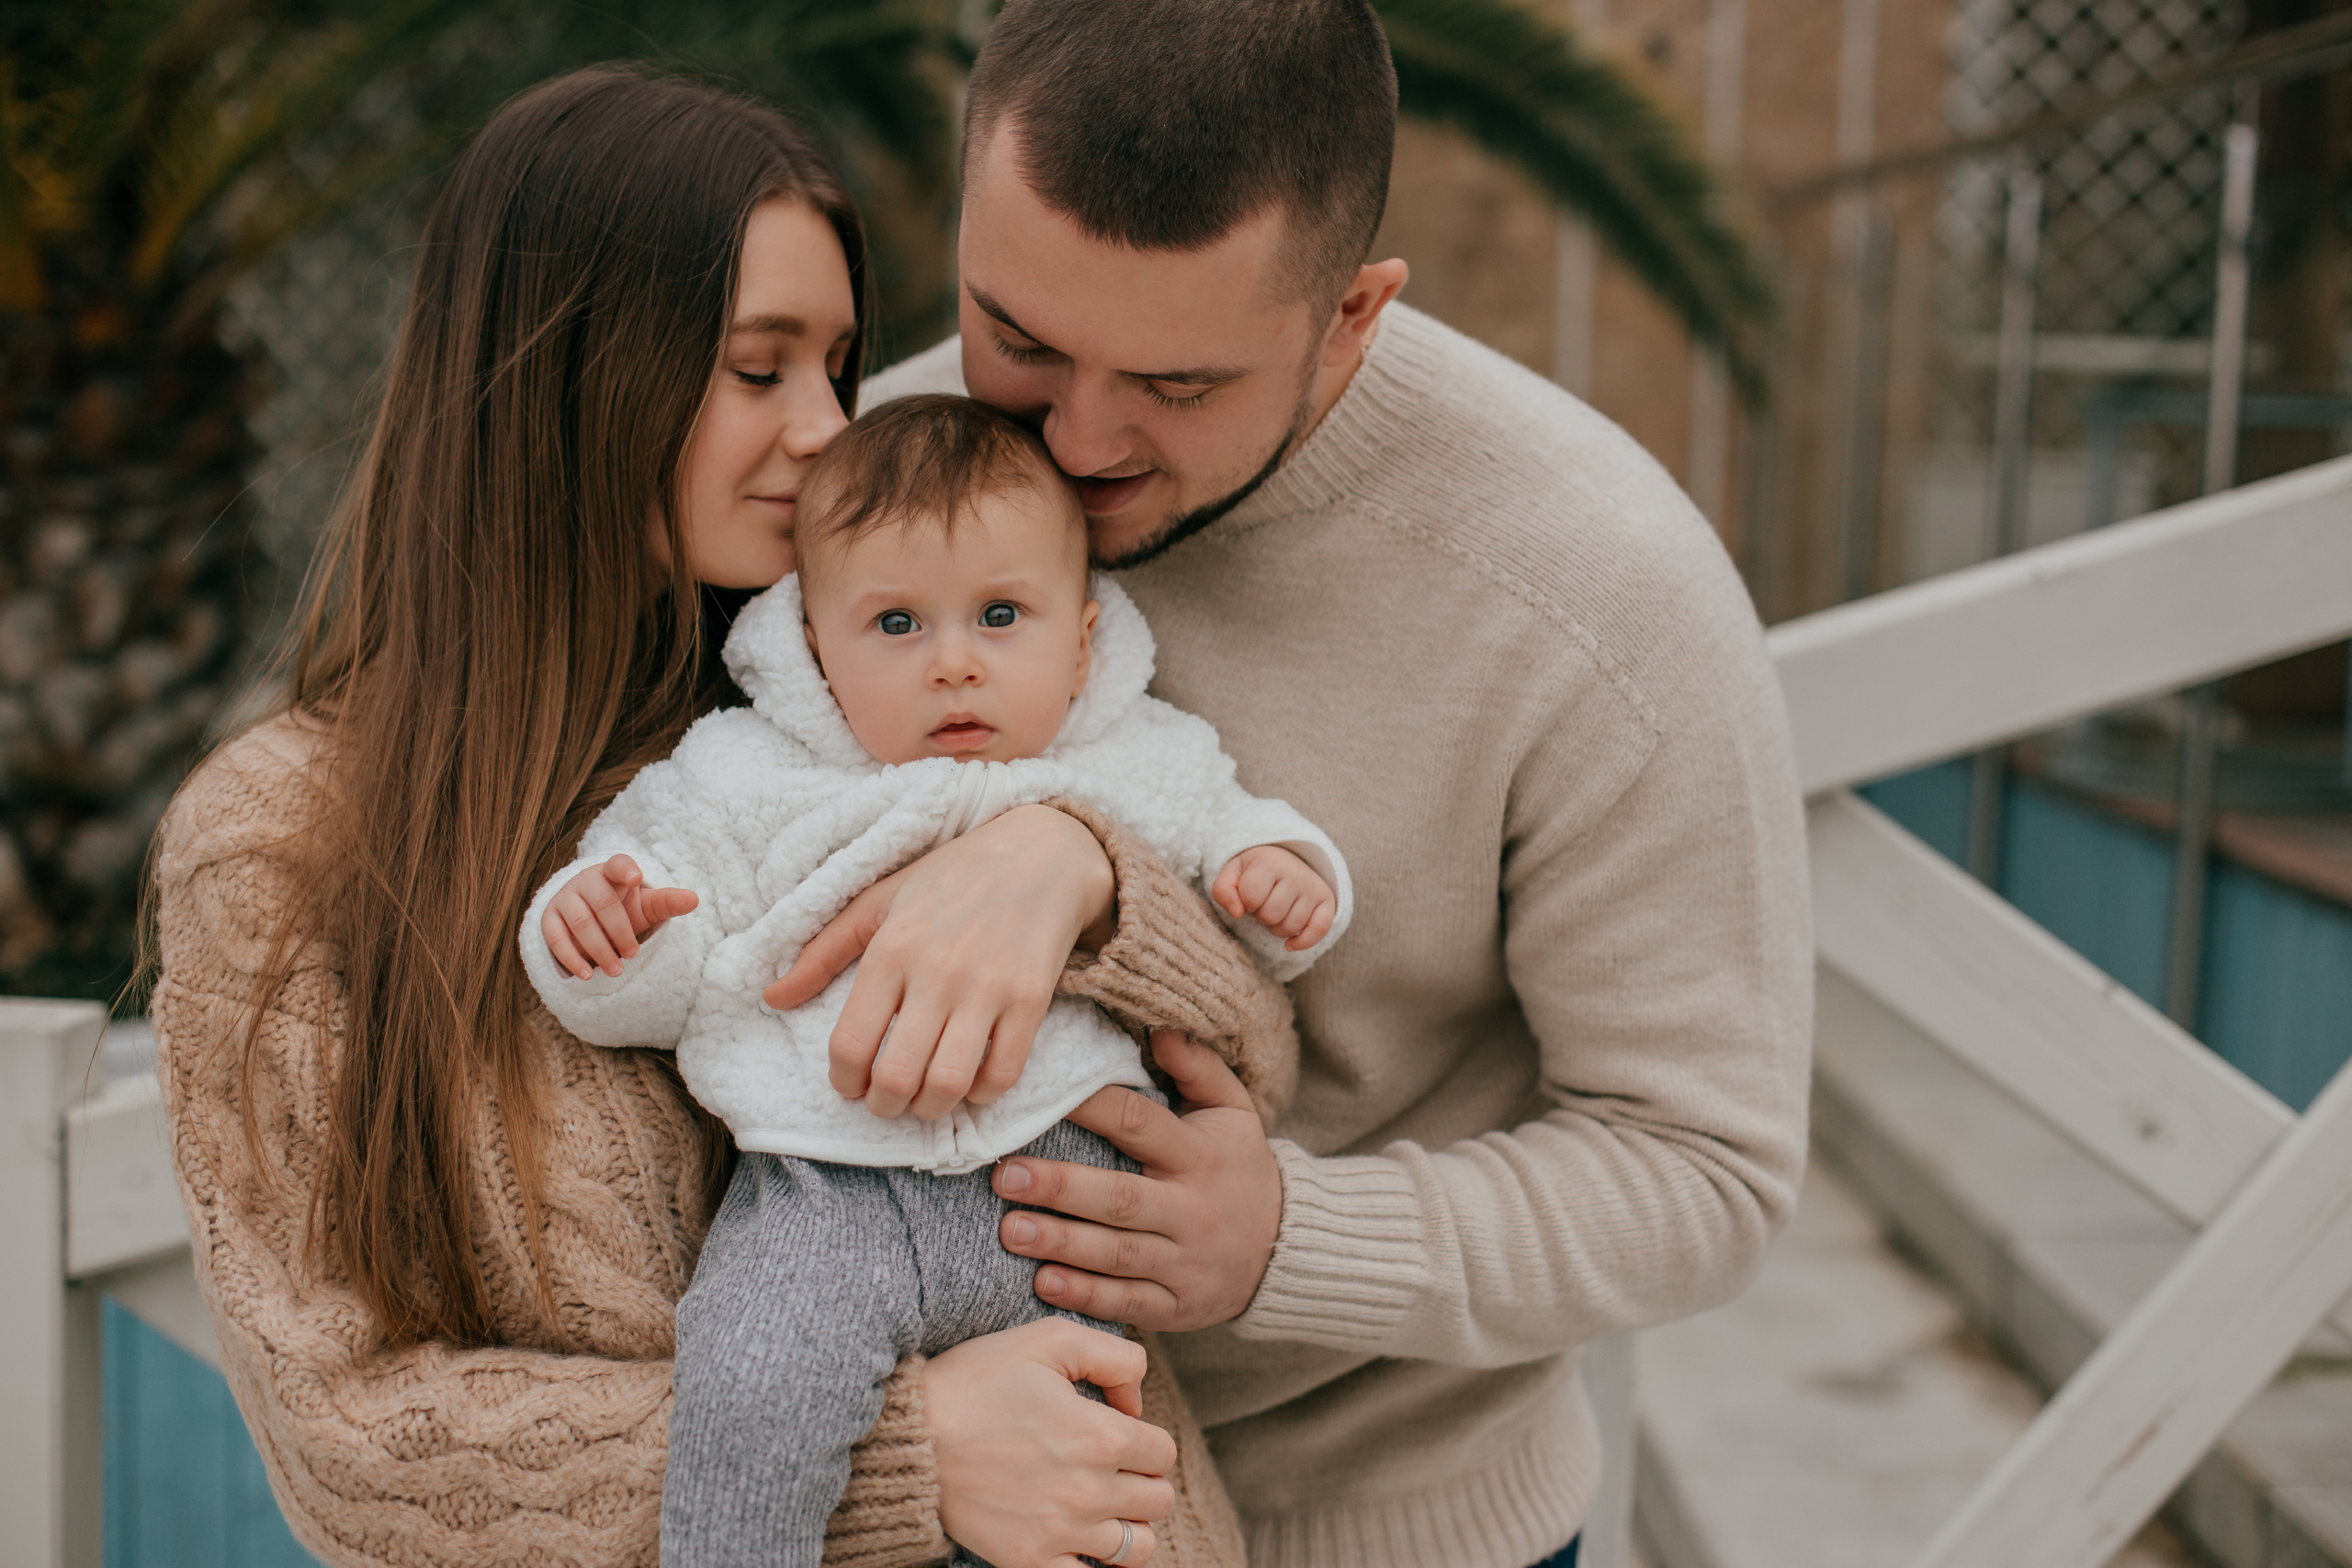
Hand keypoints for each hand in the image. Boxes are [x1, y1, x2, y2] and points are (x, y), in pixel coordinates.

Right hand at [541, 854, 698, 978]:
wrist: (589, 921)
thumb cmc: (622, 908)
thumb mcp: (646, 906)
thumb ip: (668, 902)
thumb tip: (695, 899)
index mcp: (612, 872)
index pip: (618, 864)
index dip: (625, 869)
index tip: (636, 878)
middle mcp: (585, 881)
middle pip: (602, 903)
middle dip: (619, 931)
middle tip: (633, 955)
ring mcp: (564, 898)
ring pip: (580, 923)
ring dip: (599, 949)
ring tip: (616, 970)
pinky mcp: (549, 918)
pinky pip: (556, 938)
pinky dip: (571, 958)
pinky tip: (586, 975)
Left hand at [763, 804, 1115, 1121]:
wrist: (1041, 854)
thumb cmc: (951, 878)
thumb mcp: (879, 900)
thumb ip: (822, 952)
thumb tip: (771, 999)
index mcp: (891, 948)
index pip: (850, 1043)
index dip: (843, 1081)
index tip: (850, 1085)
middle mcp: (937, 971)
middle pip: (896, 1076)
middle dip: (884, 1105)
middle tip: (886, 1100)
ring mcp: (988, 987)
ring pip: (948, 1084)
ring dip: (930, 1109)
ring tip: (925, 1099)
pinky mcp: (1031, 999)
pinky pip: (1002, 1074)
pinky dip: (981, 1094)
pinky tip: (971, 1081)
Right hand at [925, 1319, 1173, 1567]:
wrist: (910, 1435)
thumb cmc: (977, 1379)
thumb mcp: (1050, 1338)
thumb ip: (1116, 1358)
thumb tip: (1137, 1404)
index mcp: (1102, 1436)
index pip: (1163, 1452)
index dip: (1144, 1438)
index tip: (1115, 1431)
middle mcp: (1091, 1491)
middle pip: (1157, 1500)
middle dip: (1141, 1480)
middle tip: (1107, 1467)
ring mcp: (1060, 1533)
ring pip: (1137, 1548)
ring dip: (1127, 1526)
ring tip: (1100, 1507)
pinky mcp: (1028, 1562)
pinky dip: (1090, 1563)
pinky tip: (1076, 1541)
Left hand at [996, 1030, 1281, 1330]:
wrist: (1286, 1249)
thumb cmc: (1240, 1167)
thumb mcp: (1233, 1110)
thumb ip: (1199, 1067)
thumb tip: (1159, 1028)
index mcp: (1198, 1155)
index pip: (1138, 1124)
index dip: (1091, 1108)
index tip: (1042, 1097)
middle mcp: (1191, 1209)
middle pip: (1120, 1199)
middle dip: (1060, 1188)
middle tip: (1006, 1175)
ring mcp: (1184, 1262)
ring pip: (1117, 1254)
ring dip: (1062, 1243)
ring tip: (1010, 1229)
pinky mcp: (1176, 1305)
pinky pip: (1127, 1302)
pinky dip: (1085, 1296)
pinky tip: (1043, 1282)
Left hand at [1211, 845, 1335, 951]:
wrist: (1284, 858)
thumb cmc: (1254, 871)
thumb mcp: (1232, 874)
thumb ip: (1223, 891)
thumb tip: (1237, 913)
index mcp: (1270, 862)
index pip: (1250, 898)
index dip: (1245, 903)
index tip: (1249, 895)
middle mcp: (1295, 873)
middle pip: (1270, 916)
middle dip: (1261, 916)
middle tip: (1263, 904)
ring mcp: (1313, 887)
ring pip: (1291, 927)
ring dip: (1276, 928)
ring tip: (1275, 912)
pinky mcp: (1327, 900)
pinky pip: (1320, 929)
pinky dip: (1303, 942)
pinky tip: (1290, 944)